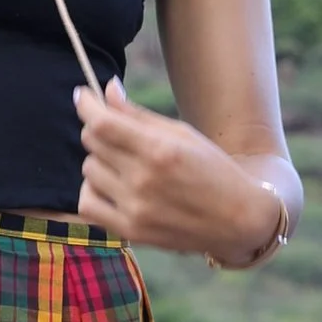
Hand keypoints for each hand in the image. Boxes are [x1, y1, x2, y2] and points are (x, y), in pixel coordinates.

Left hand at [75, 83, 285, 261]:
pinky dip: (92, 191)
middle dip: (99, 130)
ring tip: (124, 164)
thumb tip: (106, 90)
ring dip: (100, 161)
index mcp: (159, 150)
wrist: (237, 220)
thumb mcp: (182, 134)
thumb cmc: (213, 170)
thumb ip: (139, 115)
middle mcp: (144, 180)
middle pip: (92, 142)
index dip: (86, 104)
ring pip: (89, 170)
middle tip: (117, 132)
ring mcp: (135, 209)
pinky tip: (110, 187)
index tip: (84, 95)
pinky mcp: (131, 231)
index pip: (101, 122)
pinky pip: (88, 205)